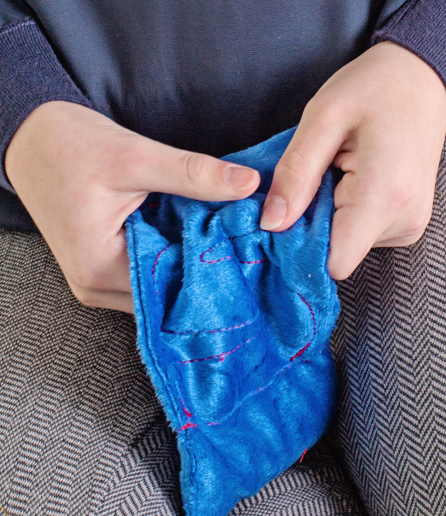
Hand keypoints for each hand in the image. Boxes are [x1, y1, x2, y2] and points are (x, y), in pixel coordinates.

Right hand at [5, 101, 259, 312]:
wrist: (29, 136)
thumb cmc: (70, 144)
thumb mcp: (136, 157)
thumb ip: (193, 174)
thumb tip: (250, 184)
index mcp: (100, 268)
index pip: (175, 283)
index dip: (217, 265)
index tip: (255, 246)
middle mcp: (97, 286)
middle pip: (171, 289)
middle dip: (209, 265)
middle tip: (252, 242)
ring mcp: (99, 282)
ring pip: (163, 282)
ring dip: (193, 260)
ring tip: (230, 236)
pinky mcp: (104, 267)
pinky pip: (151, 271)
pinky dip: (175, 254)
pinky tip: (201, 234)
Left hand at [259, 41, 445, 279]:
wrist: (424, 80)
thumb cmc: (376, 88)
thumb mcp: (323, 118)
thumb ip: (296, 173)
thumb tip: (273, 223)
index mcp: (384, 195)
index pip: (336, 262)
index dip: (303, 243)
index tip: (292, 210)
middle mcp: (405, 220)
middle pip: (339, 252)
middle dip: (316, 221)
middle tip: (321, 173)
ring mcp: (411, 225)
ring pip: (350, 244)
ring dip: (334, 214)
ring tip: (344, 169)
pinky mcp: (411, 224)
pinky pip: (365, 234)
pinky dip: (351, 212)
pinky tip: (357, 178)